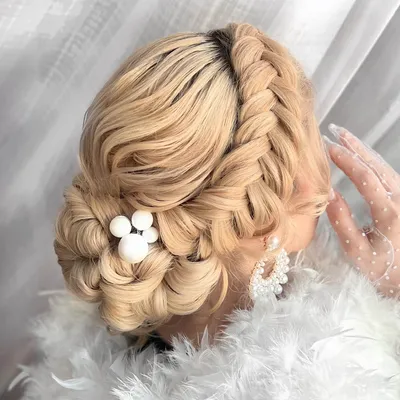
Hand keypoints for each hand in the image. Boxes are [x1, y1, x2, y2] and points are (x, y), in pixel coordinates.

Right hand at [324, 124, 399, 296]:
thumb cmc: (382, 269)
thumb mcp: (357, 251)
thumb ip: (342, 222)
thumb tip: (327, 194)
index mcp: (389, 213)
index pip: (365, 178)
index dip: (346, 160)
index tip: (328, 148)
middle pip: (377, 165)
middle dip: (356, 146)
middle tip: (336, 130)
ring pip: (385, 167)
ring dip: (364, 150)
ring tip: (346, 137)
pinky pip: (388, 174)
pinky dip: (372, 161)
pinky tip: (362, 156)